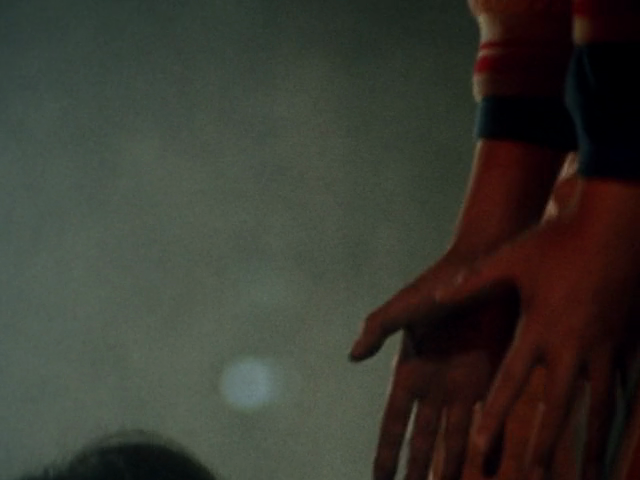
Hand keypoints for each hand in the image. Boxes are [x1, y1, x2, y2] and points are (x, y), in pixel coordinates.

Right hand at [351, 252, 518, 479]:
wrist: (484, 268)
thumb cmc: (439, 286)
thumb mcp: (404, 307)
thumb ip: (377, 328)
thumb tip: (352, 357)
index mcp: (408, 372)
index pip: (394, 423)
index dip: (386, 453)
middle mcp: (433, 385)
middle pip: (421, 440)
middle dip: (415, 471)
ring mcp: (463, 385)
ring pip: (455, 439)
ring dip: (451, 467)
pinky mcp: (491, 379)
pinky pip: (489, 421)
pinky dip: (490, 446)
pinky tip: (490, 469)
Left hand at [435, 181, 639, 479]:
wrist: (616, 226)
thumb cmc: (558, 241)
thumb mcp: (509, 260)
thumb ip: (471, 283)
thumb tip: (434, 297)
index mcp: (538, 329)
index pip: (511, 383)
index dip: (494, 416)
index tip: (479, 448)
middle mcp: (572, 345)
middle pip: (559, 408)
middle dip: (547, 447)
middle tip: (535, 479)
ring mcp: (605, 347)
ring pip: (600, 407)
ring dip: (592, 444)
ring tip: (588, 477)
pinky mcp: (629, 342)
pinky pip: (627, 387)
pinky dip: (621, 415)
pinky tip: (618, 438)